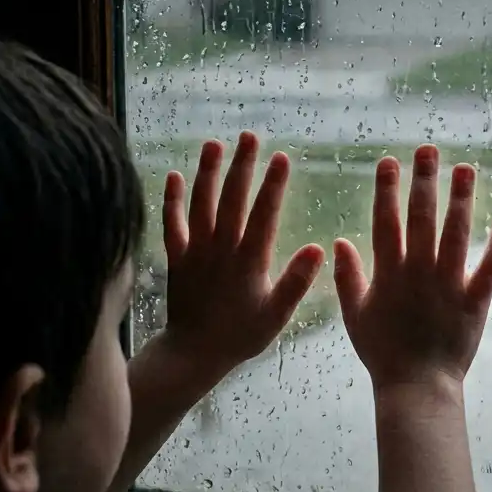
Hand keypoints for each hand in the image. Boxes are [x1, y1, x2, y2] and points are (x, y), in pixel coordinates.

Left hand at [160, 132, 326, 384]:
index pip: (264, 214)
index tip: (282, 157)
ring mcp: (196, 251)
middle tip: (250, 136)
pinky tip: (174, 175)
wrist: (192, 355)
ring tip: (215, 143)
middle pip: (232, 199)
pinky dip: (172, 199)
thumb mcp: (277, 315)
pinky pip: (172, 224)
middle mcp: (221, 249)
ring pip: (201, 204)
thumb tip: (319, 248)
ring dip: (208, 172)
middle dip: (242, 165)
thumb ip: (296, 281)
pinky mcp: (176, 258)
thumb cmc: (240, 336)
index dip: (273, 185)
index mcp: (249, 260)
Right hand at [332, 145, 491, 389]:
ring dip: (461, 199)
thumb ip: (348, 277)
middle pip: (422, 218)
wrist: (416, 387)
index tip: (390, 161)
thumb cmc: (383, 353)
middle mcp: (419, 273)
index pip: (386, 222)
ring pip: (456, 234)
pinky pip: (490, 267)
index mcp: (389, 274)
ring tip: (465, 169)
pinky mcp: (475, 301)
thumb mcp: (355, 316)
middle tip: (429, 149)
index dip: (387, 190)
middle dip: (425, 181)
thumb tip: (338, 242)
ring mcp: (448, 285)